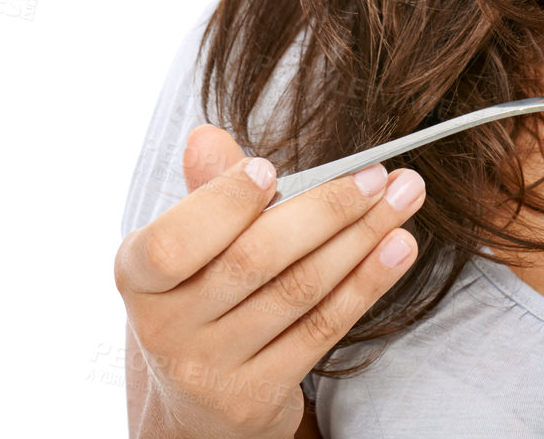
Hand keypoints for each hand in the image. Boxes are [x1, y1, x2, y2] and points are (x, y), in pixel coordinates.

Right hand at [115, 124, 426, 438]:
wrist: (199, 407)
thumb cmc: (204, 300)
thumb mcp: (193, 249)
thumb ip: (209, 193)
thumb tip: (206, 137)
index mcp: (138, 276)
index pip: (175, 242)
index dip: (224, 205)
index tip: (274, 168)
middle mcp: (163, 329)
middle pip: (256, 258)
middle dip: (328, 208)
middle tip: (378, 174)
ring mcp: (207, 370)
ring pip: (300, 290)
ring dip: (363, 236)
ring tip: (405, 196)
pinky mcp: (253, 398)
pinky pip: (323, 328)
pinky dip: (368, 281)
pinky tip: (399, 246)